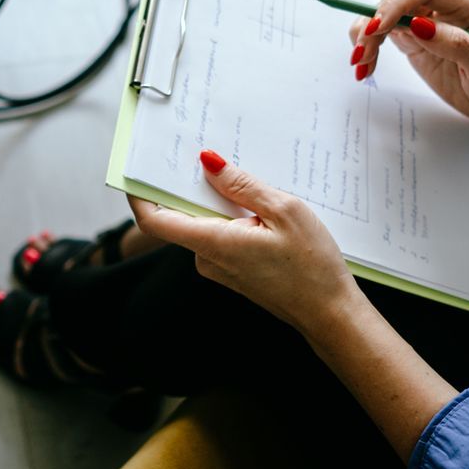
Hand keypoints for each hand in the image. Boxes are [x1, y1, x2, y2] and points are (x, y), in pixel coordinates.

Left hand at [128, 152, 357, 335]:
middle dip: (197, 185)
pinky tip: (265, 211)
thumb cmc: (312, 266)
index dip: (140, 193)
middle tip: (215, 154)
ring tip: (256, 185)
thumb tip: (208, 162)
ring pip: (208, 223)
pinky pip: (223, 236)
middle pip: (184, 214)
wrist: (330, 314)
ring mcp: (220, 267)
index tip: (139, 167)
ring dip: (225, 202)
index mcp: (213, 243)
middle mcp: (208, 258)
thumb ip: (242, 186)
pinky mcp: (233, 271)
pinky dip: (236, 219)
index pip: (156, 220)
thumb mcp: (284, 211)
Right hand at [349, 0, 468, 148]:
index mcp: (467, 5)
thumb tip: (418, 25)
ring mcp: (429, 25)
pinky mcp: (418, 43)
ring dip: (367, 35)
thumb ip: (456, 45)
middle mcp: (446, 9)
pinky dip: (371, 48)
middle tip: (364, 53)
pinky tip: (365, 66)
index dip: (398, 3)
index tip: (379, 27)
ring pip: (387, 16)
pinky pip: (386, 36)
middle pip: (399, 0)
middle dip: (376, 22)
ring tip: (360, 63)